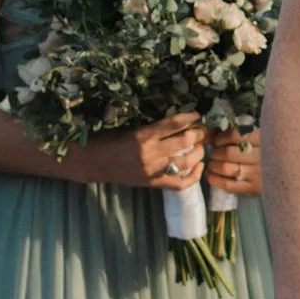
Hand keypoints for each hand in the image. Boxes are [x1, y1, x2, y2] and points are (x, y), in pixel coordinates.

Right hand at [66, 112, 205, 189]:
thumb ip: (155, 128)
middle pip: (185, 142)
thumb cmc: (112, 141)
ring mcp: (154, 171)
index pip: (174, 123)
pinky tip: (199, 166)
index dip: (189, 117)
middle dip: (198, 134)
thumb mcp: (133, 128)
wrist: (95, 163)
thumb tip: (181, 122)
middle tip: (203, 130)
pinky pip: (180, 183)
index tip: (198, 114)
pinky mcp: (154, 184)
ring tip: (201, 146)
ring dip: (199, 152)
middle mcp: (151, 153)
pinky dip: (193, 175)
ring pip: (186, 161)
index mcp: (144, 135)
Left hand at [206, 127, 263, 196]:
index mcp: (262, 139)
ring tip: (212, 164)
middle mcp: (259, 156)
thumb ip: (243, 132)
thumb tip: (216, 131)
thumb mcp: (262, 135)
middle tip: (214, 153)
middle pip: (228, 153)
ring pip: (226, 168)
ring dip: (213, 166)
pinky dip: (215, 180)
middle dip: (215, 152)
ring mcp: (256, 173)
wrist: (287, 170)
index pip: (236, 135)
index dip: (221, 138)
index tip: (217, 140)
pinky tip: (211, 176)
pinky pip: (228, 185)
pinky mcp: (252, 188)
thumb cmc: (270, 149)